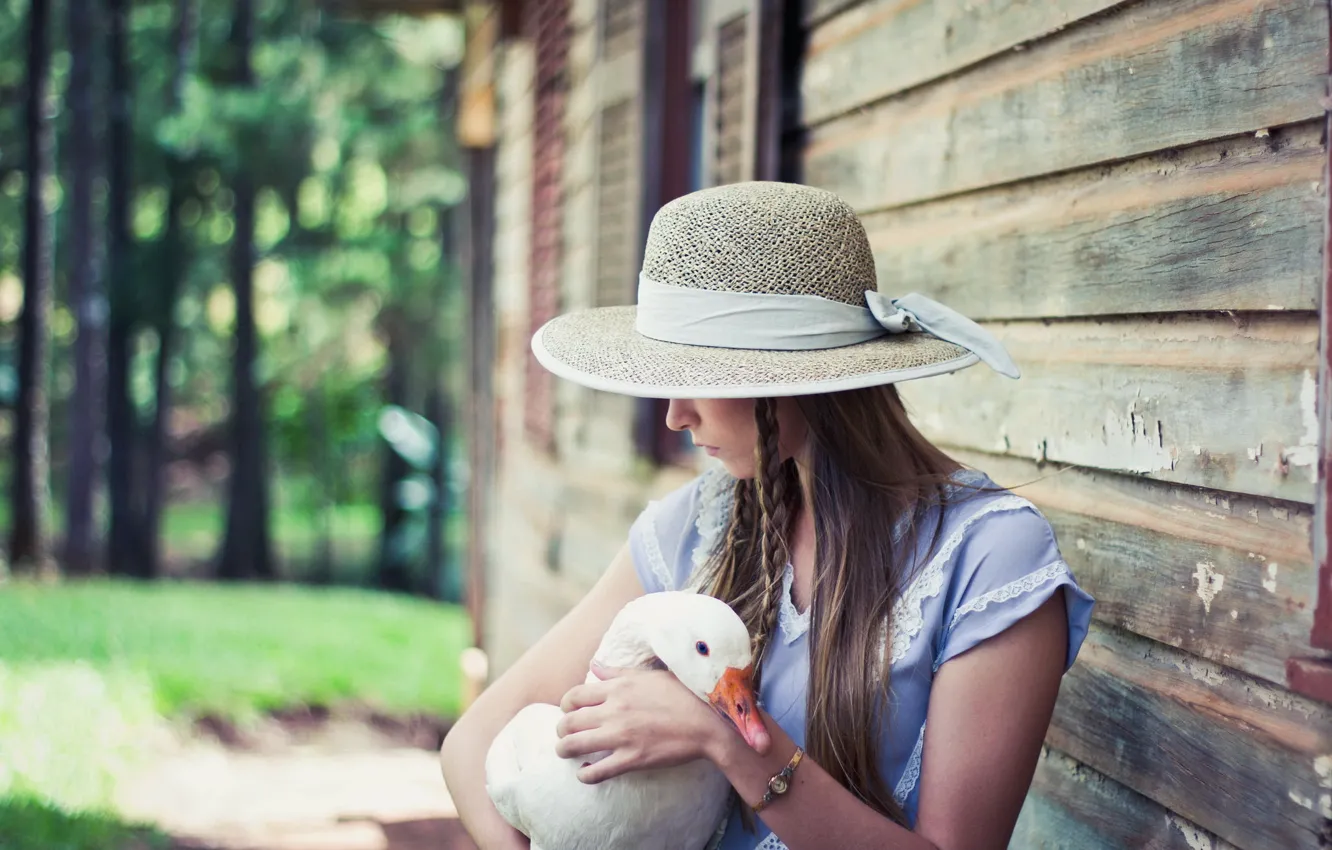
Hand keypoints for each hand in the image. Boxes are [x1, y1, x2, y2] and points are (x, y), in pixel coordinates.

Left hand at [554, 662, 730, 783]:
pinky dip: (584, 774)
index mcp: (619, 687)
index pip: (575, 695)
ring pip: (574, 745)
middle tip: (564, 734)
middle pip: (568, 722)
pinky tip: (584, 772)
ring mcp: (621, 736)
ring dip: (564, 750)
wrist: (709, 724)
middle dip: (561, 729)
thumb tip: (594, 666)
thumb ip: (618, 672)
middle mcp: (615, 710)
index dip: (566, 705)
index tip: (569, 711)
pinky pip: (596, 771)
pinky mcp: (631, 759)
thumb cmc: (684, 695)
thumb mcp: (650, 676)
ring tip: (566, 752)